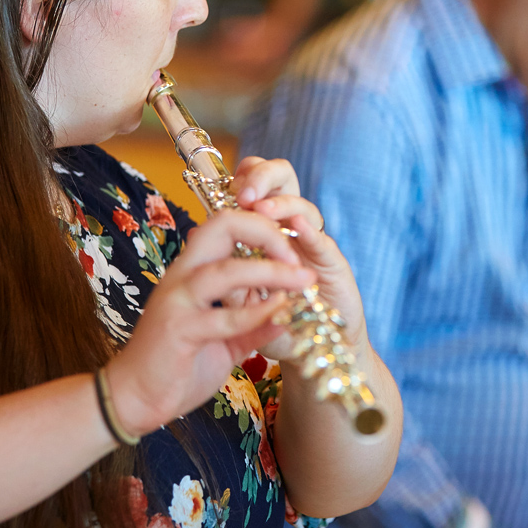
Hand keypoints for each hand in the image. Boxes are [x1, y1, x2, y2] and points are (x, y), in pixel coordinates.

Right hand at [103, 208, 315, 437]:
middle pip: (223, 226)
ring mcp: (177, 301)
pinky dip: (257, 312)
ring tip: (304, 279)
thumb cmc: (176, 365)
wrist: (134, 399)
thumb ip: (252, 326)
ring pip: (227, 270)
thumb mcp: (223, 341)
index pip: (226, 225)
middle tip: (297, 257)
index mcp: (192, 271)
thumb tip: (287, 314)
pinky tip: (281, 312)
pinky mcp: (178, 330)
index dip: (263, 228)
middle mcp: (182, 276)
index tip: (292, 251)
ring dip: (272, 272)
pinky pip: (224, 317)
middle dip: (267, 233)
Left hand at [231, 156, 368, 348]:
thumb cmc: (277, 325)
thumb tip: (194, 239)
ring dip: (281, 204)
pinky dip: (310, 232)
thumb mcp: (242, 302)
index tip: (228, 188)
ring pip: (303, 207)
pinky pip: (323, 242)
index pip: (258, 187)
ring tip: (263, 209)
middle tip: (247, 192)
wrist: (316, 352)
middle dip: (264, 175)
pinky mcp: (333, 266)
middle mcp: (291, 231)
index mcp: (267, 231)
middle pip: (284, 180)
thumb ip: (225, 272)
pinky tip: (298, 227)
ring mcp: (313, 246)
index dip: (245, 178)